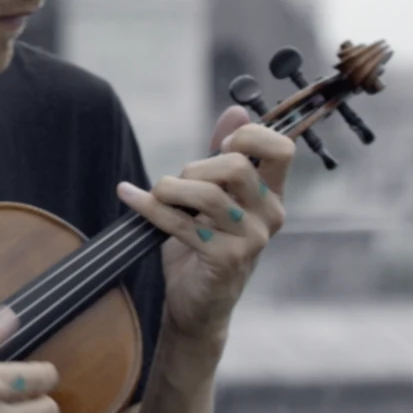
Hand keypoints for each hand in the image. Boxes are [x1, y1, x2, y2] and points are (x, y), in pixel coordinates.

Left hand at [115, 105, 295, 346]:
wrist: (195, 303)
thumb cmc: (203, 244)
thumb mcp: (213, 195)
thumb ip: (222, 154)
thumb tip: (235, 109)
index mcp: (271, 195)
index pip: (282, 149)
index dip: (249, 137)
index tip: (219, 147)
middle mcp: (270, 216)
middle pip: (237, 166)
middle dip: (195, 166)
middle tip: (178, 184)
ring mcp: (251, 240)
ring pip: (207, 193)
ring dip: (169, 188)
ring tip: (156, 195)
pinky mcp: (225, 259)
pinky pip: (182, 222)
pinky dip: (149, 207)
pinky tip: (130, 196)